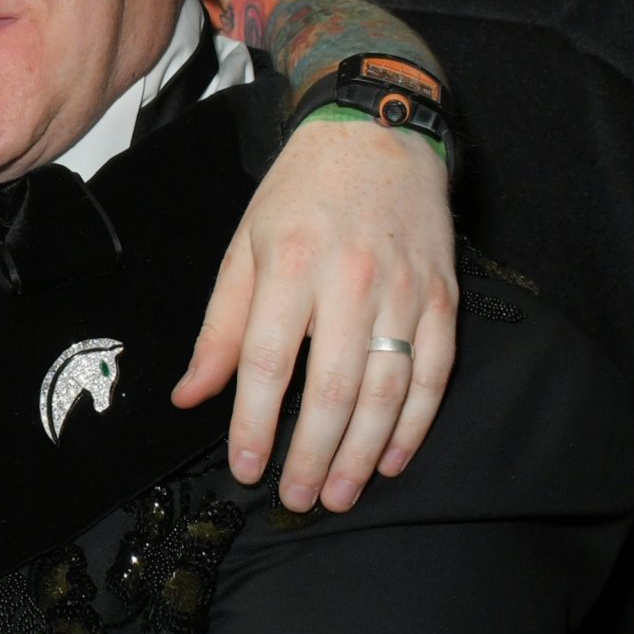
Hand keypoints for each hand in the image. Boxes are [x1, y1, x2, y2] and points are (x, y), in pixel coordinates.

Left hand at [171, 116, 456, 511]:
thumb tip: (190, 396)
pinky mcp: (442, 297)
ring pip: (386, 391)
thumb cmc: (299, 194)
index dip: (255, 425)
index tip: (246, 470)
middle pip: (331, 388)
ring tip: (340, 493)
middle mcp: (350, 280)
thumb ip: (220, 328)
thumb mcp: (244, 247)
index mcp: (289, 265)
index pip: (267, 364)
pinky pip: (433, 373)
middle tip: (297, 498)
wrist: (377, 134)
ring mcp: (404, 291)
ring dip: (363, 453)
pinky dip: (415, 423)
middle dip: (313, 455)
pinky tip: (393, 458)